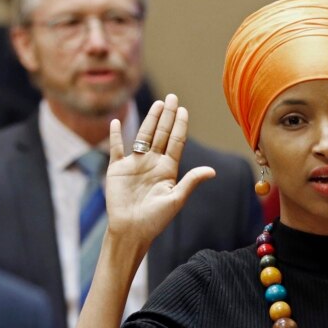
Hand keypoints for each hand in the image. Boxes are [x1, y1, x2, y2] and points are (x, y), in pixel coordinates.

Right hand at [103, 94, 214, 248]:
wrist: (131, 231)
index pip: (176, 142)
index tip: (184, 110)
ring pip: (143, 136)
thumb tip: (212, 171)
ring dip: (150, 120)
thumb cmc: (155, 219)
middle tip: (173, 96)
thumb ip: (191, 182)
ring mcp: (135, 164)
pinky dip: (115, 135)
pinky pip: (116, 148)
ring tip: (158, 104)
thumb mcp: (176, 199)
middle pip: (161, 134)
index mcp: (168, 169)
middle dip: (168, 116)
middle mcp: (152, 163)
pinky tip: (117, 122)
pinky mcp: (117, 169)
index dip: (180, 126)